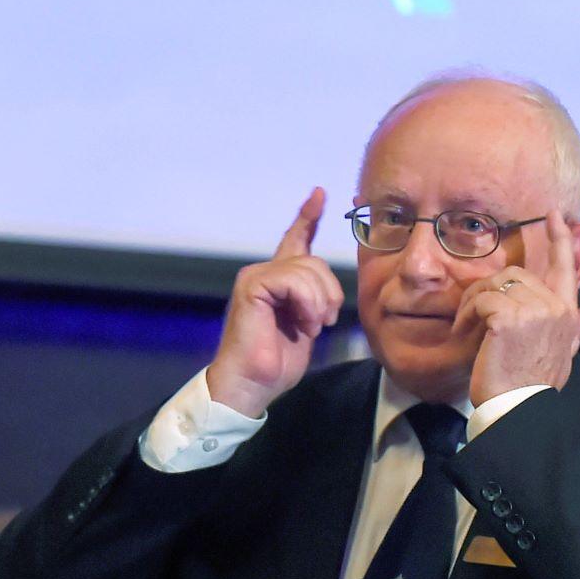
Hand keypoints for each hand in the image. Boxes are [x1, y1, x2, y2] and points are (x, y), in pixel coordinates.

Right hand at [205, 188, 345, 418]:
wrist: (250, 384)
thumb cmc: (276, 362)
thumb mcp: (306, 324)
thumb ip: (314, 299)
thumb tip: (328, 289)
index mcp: (278, 280)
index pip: (295, 239)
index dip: (308, 216)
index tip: (320, 194)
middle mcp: (264, 272)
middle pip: (315, 261)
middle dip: (328, 293)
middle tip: (320, 324)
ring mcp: (256, 276)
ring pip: (308, 269)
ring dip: (318, 303)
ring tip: (309, 327)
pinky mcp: (252, 285)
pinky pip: (293, 280)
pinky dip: (306, 304)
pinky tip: (301, 323)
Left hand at [451, 211, 579, 405]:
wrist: (519, 409)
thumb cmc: (534, 384)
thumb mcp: (561, 354)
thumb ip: (575, 328)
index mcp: (566, 313)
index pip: (565, 267)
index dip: (560, 238)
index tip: (554, 214)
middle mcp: (555, 307)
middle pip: (515, 275)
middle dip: (489, 291)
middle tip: (473, 316)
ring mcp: (535, 310)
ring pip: (494, 284)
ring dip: (473, 302)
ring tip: (467, 327)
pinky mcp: (510, 317)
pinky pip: (480, 299)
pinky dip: (466, 314)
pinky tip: (464, 333)